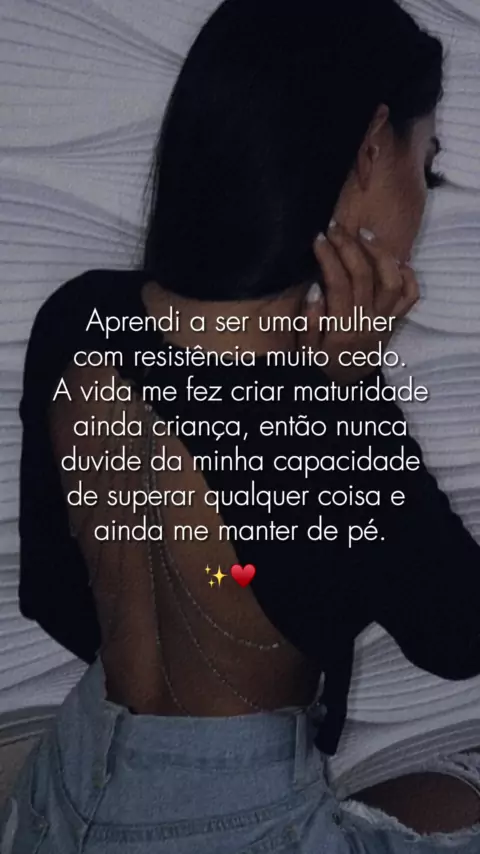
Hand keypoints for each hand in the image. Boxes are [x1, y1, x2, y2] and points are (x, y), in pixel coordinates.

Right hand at [298, 222, 418, 383]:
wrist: (344, 385)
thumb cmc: (320, 362)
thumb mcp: (305, 350)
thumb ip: (308, 322)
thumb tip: (315, 289)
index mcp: (342, 330)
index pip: (338, 284)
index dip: (329, 257)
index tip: (318, 238)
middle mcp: (368, 324)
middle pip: (365, 276)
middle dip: (349, 246)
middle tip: (335, 228)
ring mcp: (385, 323)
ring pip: (392, 281)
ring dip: (380, 253)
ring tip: (363, 234)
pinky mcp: (395, 323)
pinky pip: (410, 297)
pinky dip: (408, 275)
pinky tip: (393, 258)